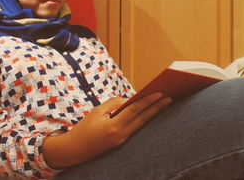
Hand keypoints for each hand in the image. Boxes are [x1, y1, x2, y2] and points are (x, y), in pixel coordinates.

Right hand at [43, 92, 171, 167]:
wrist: (73, 150)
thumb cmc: (83, 128)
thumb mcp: (97, 112)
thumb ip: (114, 103)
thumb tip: (129, 100)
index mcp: (114, 126)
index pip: (135, 110)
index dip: (148, 101)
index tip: (160, 93)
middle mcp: (121, 135)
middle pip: (143, 119)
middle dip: (157, 108)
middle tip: (169, 98)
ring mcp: (122, 141)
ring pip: (141, 124)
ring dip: (152, 114)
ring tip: (163, 105)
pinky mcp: (121, 143)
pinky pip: (135, 129)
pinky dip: (142, 119)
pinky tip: (149, 113)